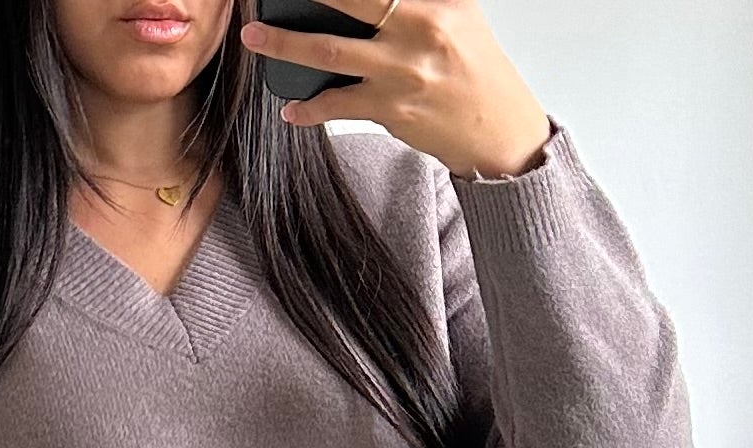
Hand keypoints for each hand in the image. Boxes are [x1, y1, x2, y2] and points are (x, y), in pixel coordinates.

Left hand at [238, 0, 551, 178]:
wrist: (498, 130)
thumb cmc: (476, 69)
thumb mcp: (459, 11)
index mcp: (432, 5)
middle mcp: (415, 35)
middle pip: (343, 3)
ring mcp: (399, 75)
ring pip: (328, 53)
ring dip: (285, 46)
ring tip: (254, 38)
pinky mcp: (390, 111)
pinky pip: (338, 105)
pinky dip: (310, 108)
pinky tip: (291, 108)